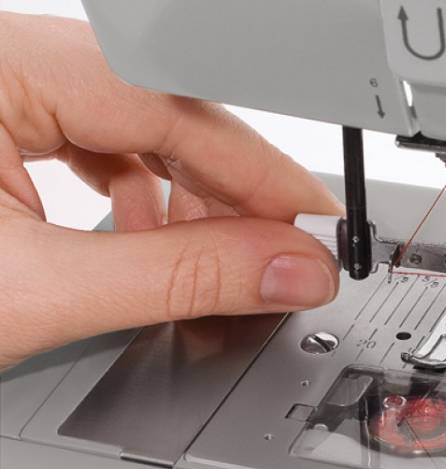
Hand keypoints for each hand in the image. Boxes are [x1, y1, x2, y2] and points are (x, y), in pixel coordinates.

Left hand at [0, 12, 341, 369]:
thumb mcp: (34, 290)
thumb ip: (179, 277)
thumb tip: (287, 269)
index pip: (170, 102)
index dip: (258, 170)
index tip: (312, 225)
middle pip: (160, 108)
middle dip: (229, 187)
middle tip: (281, 251)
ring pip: (130, 125)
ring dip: (183, 194)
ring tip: (211, 255)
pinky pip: (91, 144)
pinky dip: (134, 196)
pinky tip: (142, 237)